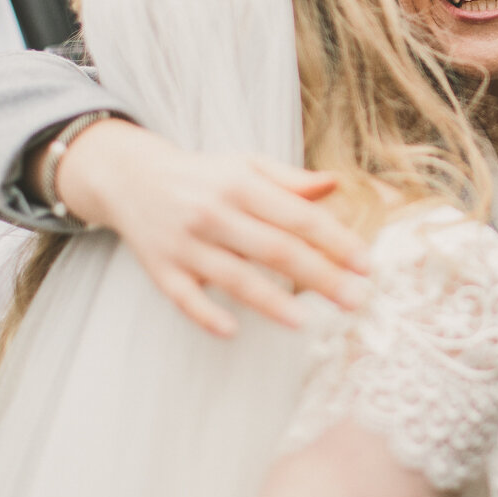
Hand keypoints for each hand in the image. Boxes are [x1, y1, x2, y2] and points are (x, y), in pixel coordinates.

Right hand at [52, 119, 370, 335]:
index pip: (298, 216)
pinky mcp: (161, 269)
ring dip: (270, 302)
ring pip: (233, 278)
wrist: (131, 178)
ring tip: (305, 322)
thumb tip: (335, 185)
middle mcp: (214, 213)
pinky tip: (232, 331)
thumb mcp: (246, 166)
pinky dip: (206, 315)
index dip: (335, 240)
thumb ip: (290, 180)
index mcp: (241, 185)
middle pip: (275, 250)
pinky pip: (184, 298)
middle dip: (319, 276)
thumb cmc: (205, 177)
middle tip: (355, 300)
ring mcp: (185, 243)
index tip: (365, 265)